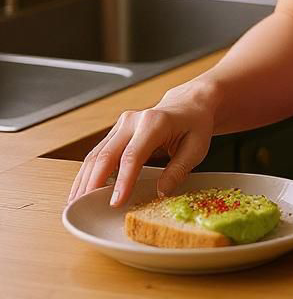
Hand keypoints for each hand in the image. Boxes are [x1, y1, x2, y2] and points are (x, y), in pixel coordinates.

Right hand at [65, 79, 217, 208]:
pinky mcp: (117, 131)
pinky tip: (82, 190)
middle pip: (107, 154)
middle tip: (83, 208)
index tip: (115, 203)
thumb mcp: (197, 147)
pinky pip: (98, 153)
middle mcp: (134, 120)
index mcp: (155, 122)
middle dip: (93, 183)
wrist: (189, 104)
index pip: (133, 155)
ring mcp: (122, 124)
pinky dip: (88, 173)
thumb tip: (160, 192)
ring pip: (96, 154)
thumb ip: (179, 170)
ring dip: (84, 180)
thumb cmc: (195, 125)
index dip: (122, 180)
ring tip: (75, 204)